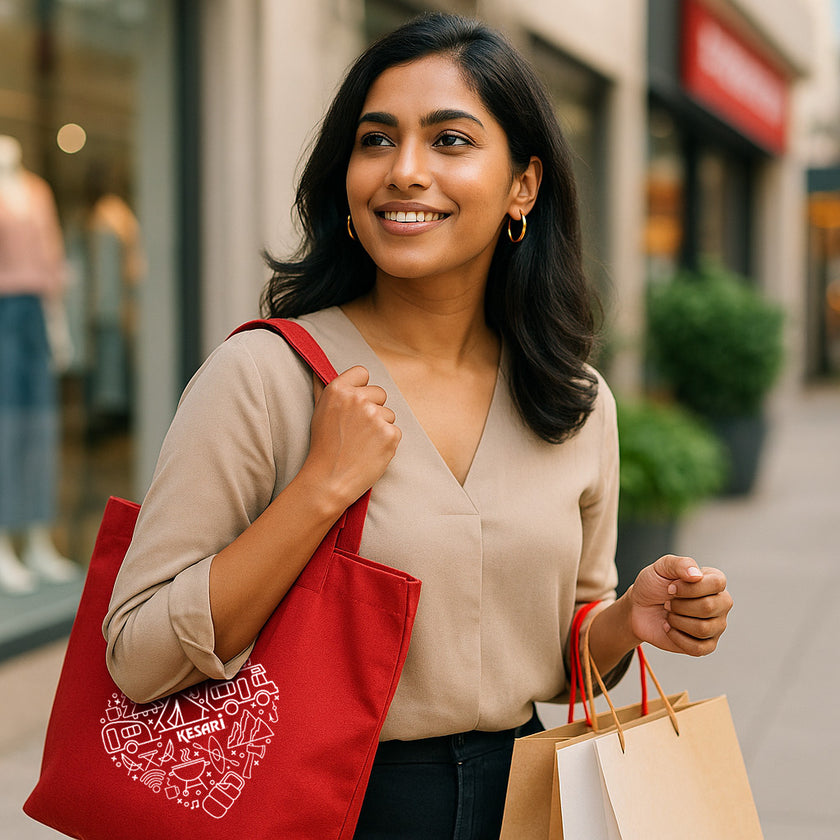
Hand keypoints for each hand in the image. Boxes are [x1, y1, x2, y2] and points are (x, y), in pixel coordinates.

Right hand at [302, 366, 400, 507]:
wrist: (329, 480)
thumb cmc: (323, 447)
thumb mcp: (319, 412)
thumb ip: (323, 388)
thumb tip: (317, 369)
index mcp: (338, 390)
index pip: (362, 373)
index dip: (361, 388)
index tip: (355, 405)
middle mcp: (357, 399)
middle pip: (380, 393)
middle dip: (373, 409)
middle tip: (357, 430)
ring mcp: (375, 416)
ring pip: (389, 413)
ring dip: (380, 427)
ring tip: (362, 443)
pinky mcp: (390, 434)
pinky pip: (396, 431)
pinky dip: (387, 442)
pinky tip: (371, 452)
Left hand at [627, 554, 732, 655]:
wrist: (639, 608)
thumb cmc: (653, 585)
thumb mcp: (661, 568)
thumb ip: (679, 564)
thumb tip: (696, 575)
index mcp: (714, 581)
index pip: (717, 583)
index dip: (689, 587)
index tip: (670, 587)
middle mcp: (721, 603)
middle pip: (709, 607)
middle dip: (679, 605)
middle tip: (667, 602)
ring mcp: (716, 625)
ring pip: (703, 629)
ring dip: (677, 620)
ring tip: (669, 614)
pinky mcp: (706, 645)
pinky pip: (698, 648)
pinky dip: (677, 637)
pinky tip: (669, 628)